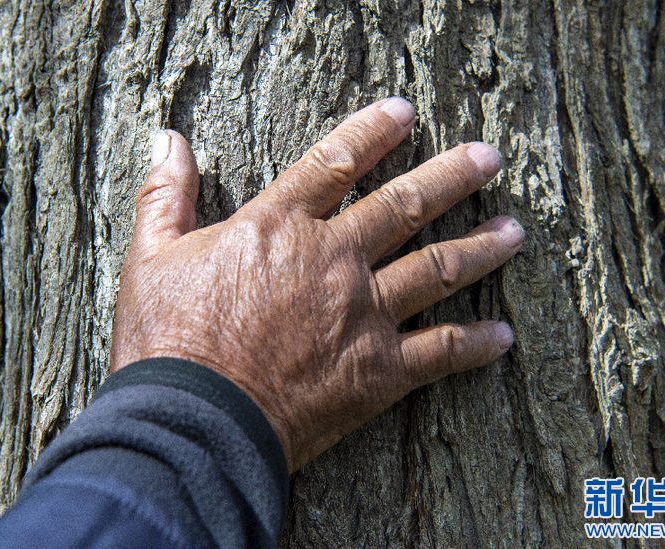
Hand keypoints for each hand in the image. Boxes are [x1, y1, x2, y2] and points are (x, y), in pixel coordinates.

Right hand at [110, 97, 523, 471]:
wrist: (192, 422)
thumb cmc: (166, 341)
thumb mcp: (150, 258)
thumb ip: (166, 195)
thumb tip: (167, 140)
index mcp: (279, 226)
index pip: (335, 161)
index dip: (373, 131)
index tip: (405, 113)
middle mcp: (333, 259)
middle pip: (405, 205)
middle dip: (453, 176)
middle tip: (489, 157)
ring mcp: (362, 313)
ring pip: (438, 268)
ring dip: (482, 247)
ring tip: (515, 232)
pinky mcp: (377, 371)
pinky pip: (440, 351)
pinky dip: (476, 344)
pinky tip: (504, 336)